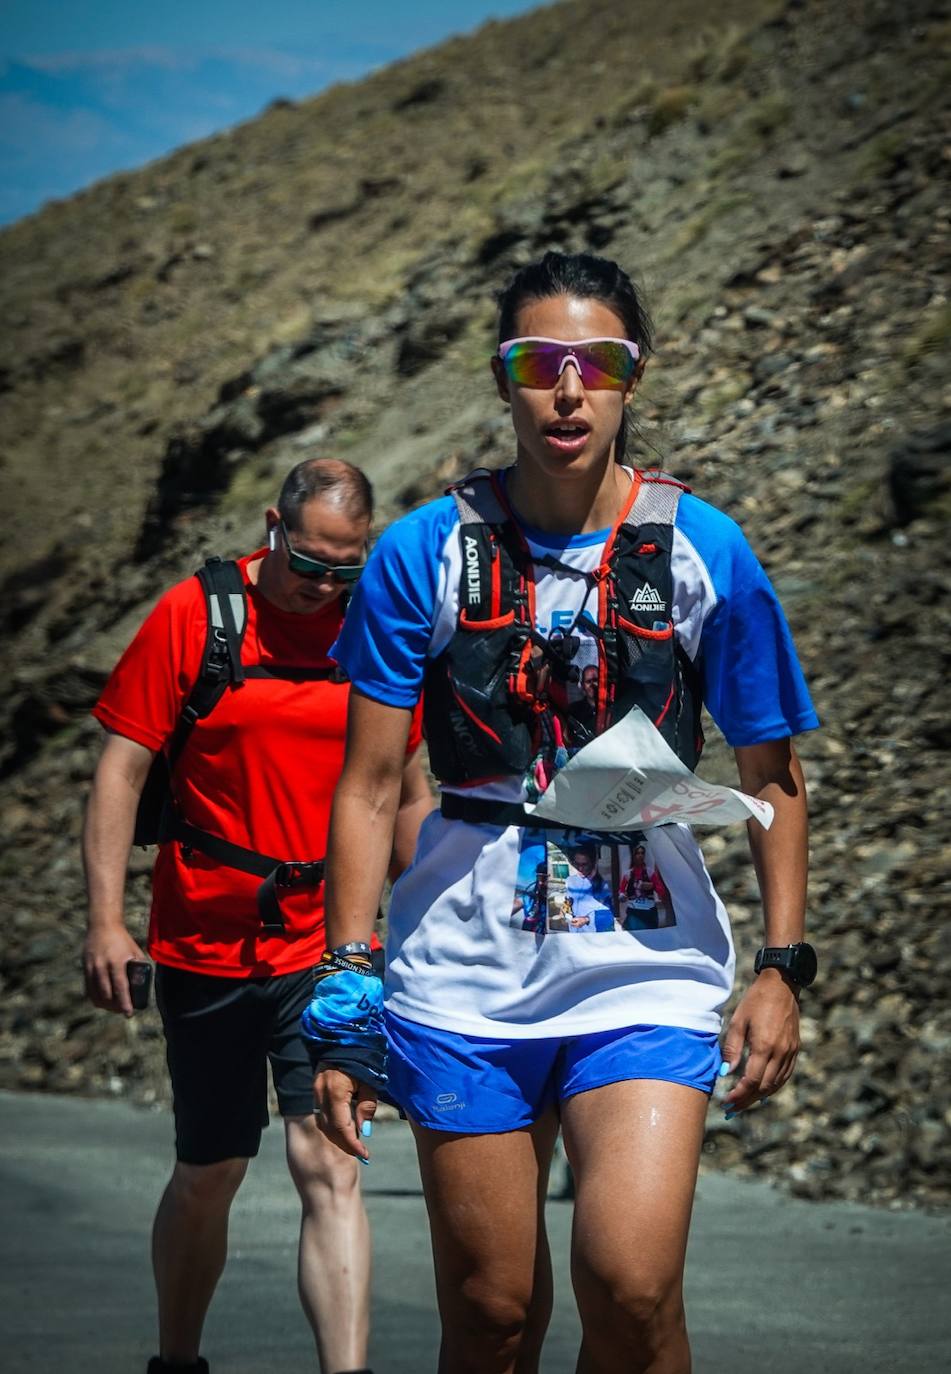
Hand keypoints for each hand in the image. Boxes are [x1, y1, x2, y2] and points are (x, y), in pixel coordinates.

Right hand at [83, 925, 146, 1015]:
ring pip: (96, 995)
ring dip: (105, 1005)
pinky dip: (95, 998)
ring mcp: (91, 968)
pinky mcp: (85, 969)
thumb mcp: (134, 951)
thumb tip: (144, 983)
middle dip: (115, 1007)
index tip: (129, 1013)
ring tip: (114, 1008)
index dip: (124, 1003)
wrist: (102, 926)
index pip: (120, 987)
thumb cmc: (122, 940)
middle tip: (123, 1010)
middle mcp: (102, 966)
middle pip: (107, 994)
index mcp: (117, 961)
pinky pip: (88, 989)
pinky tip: (103, 1001)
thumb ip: (139, 966)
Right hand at [313, 1067, 377, 1161]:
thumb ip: (367, 1107)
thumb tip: (364, 1131)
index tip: (365, 1154)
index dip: (353, 1144)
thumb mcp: (369, 1083)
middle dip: (346, 1142)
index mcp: (336, 1091)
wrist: (343, 1037)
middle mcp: (321, 1093)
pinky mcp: (316, 1088)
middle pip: (332, 1128)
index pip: (342, 1127)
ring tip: (356, 1141)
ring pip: (326, 1122)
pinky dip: (335, 1123)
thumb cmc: (362, 1058)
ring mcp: (316, 1090)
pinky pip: (324, 1112)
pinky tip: (347, 1126)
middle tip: (362, 1151)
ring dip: (340, 1134)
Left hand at [719, 969, 800, 1113]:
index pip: (751, 1080)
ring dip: (760, 1097)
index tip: (726, 1102)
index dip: (739, 1094)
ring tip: (744, 1104)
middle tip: (732, 1110)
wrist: (782, 986)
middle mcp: (780, 1052)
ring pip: (776, 1084)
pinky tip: (763, 1092)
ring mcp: (790, 1052)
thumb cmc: (755, 1001)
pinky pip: (785, 1075)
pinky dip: (773, 1087)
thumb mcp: (738, 1021)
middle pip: (764, 1087)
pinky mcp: (795, 1049)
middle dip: (747, 1101)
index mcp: (764, 1045)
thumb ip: (732, 1048)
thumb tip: (725, 1072)